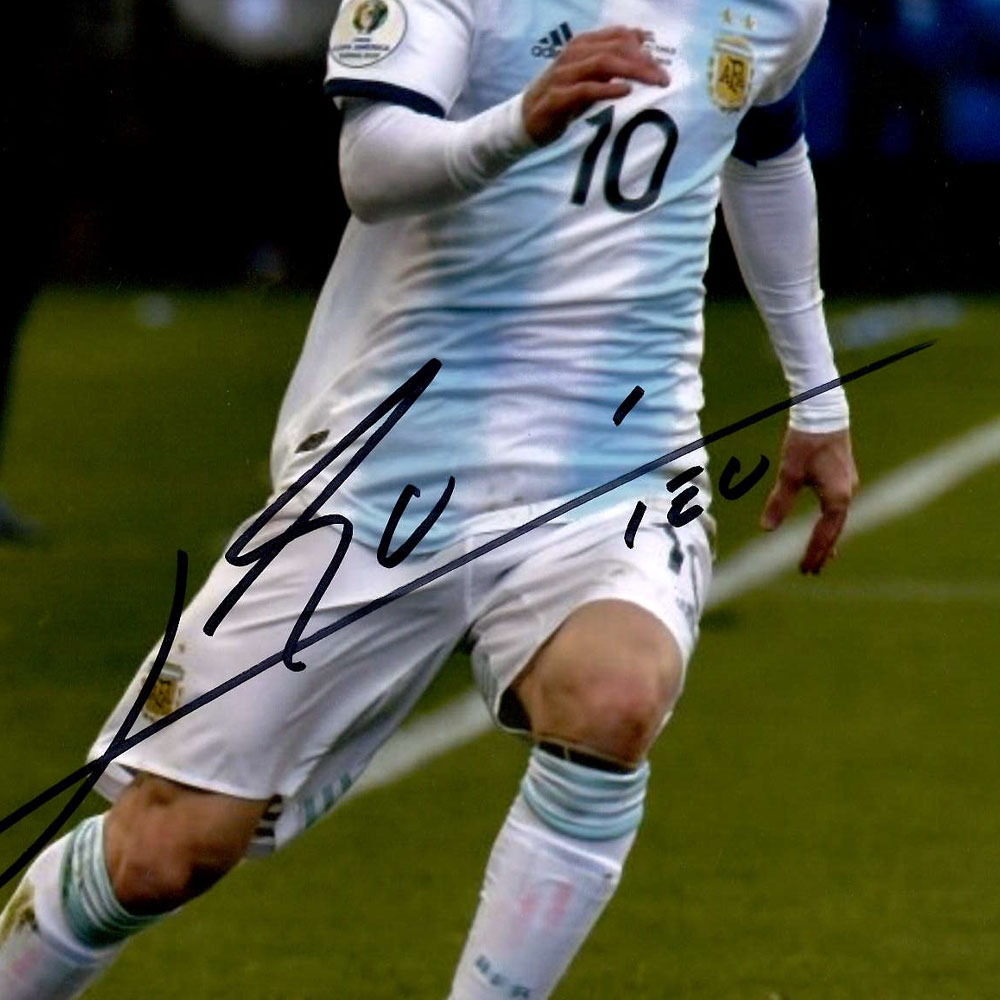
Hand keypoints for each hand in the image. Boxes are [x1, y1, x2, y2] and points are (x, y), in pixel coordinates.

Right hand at [522, 26, 668, 145]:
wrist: (526, 121)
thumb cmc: (561, 97)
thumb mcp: (588, 75)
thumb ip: (610, 59)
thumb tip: (641, 41)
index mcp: (581, 45)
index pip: (618, 36)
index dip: (643, 47)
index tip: (662, 64)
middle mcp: (572, 55)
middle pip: (615, 49)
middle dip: (644, 62)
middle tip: (664, 78)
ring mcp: (563, 75)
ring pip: (603, 64)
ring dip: (632, 72)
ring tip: (652, 82)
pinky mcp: (557, 98)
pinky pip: (586, 89)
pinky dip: (608, 89)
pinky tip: (625, 91)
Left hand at [760, 427, 859, 574]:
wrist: (823, 414)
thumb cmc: (806, 443)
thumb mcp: (789, 474)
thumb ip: (779, 503)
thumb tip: (766, 529)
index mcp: (837, 498)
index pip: (825, 534)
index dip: (814, 553)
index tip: (805, 570)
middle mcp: (848, 494)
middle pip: (835, 531)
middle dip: (822, 551)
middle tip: (811, 571)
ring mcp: (849, 486)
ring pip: (838, 520)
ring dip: (828, 538)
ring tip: (822, 557)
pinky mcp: (845, 477)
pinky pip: (838, 509)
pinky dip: (831, 522)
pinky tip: (826, 525)